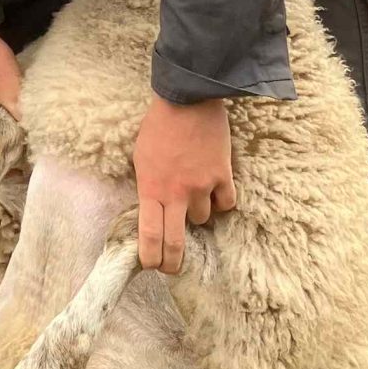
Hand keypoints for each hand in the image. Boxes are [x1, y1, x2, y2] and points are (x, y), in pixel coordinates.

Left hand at [133, 96, 235, 273]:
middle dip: (173, 263)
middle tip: (172, 269)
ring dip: (198, 213)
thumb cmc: (159, 126)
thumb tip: (153, 210)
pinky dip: (221, 200)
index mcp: (151, 188)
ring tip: (194, 194)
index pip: (150, 235)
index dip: (150, 258)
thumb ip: (148, 186)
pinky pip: (226, 202)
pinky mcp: (223, 175)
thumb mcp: (141, 158)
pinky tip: (216, 191)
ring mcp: (202, 186)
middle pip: (176, 242)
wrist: (188, 99)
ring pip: (203, 218)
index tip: (151, 266)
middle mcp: (176, 193)